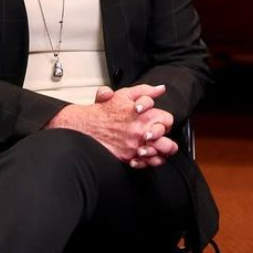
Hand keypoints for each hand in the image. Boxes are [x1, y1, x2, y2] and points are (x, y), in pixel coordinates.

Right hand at [47, 84, 176, 165]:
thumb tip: (160, 89)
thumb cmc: (104, 111)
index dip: (165, 120)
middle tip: (162, 136)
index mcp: (144, 117)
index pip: (168, 120)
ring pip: (159, 155)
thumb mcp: (125, 94)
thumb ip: (146, 91)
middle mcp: (141, 134)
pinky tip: (148, 155)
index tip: (161, 121)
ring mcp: (134, 147)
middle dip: (167, 139)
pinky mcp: (127, 158)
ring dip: (161, 152)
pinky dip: (149, 161)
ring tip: (158, 147)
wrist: (85, 126)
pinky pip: (146, 164)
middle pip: (168, 142)